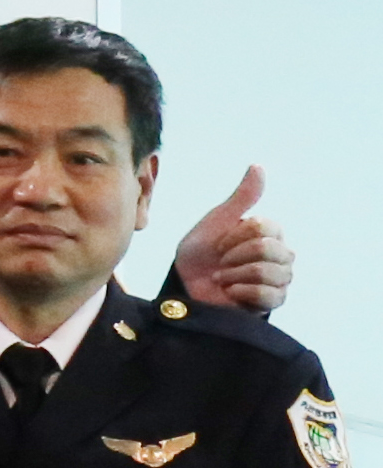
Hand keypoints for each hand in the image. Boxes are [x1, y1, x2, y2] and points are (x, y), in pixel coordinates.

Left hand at [177, 165, 290, 314]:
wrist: (185, 286)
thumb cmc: (201, 252)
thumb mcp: (217, 221)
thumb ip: (241, 198)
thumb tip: (258, 166)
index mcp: (271, 233)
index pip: (263, 227)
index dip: (233, 236)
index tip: (218, 244)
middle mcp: (282, 254)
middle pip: (267, 249)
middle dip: (233, 256)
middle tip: (220, 263)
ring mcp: (281, 278)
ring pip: (267, 272)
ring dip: (234, 276)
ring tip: (223, 278)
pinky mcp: (275, 301)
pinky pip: (267, 295)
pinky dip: (240, 293)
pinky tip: (231, 293)